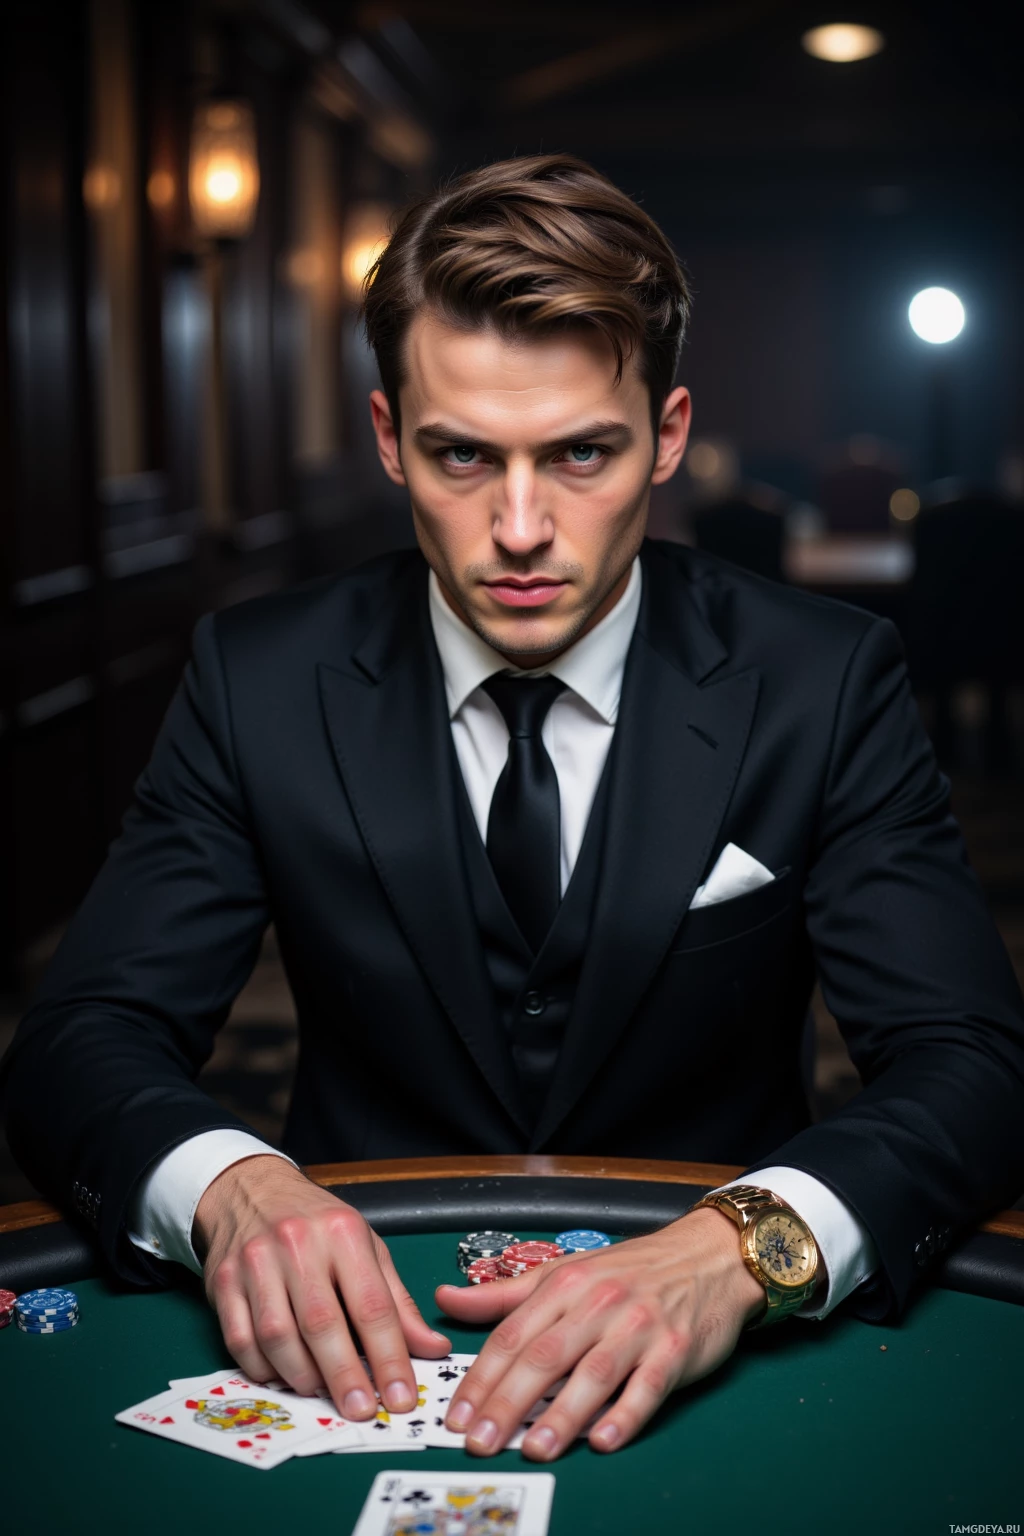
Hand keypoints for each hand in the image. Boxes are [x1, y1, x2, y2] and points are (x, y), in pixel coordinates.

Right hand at [194, 1156, 450, 1421]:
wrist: (252, 1190)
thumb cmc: (318, 1225)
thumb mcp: (367, 1247)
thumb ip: (397, 1302)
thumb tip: (433, 1351)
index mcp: (343, 1233)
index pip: (371, 1305)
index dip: (389, 1358)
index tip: (401, 1398)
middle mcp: (297, 1244)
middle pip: (322, 1324)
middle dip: (345, 1376)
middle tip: (362, 1412)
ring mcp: (254, 1263)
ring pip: (277, 1336)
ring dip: (302, 1376)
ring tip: (322, 1395)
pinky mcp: (222, 1282)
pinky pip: (241, 1340)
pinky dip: (263, 1369)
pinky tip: (283, 1378)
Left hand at [434, 1207, 769, 1458]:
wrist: (706, 1256)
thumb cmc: (631, 1270)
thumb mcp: (565, 1272)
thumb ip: (505, 1294)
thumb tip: (447, 1297)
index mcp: (565, 1285)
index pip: (512, 1335)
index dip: (481, 1377)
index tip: (456, 1415)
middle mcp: (598, 1304)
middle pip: (544, 1356)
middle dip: (507, 1403)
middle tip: (479, 1441)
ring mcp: (638, 1326)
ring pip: (593, 1374)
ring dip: (562, 1415)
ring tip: (534, 1449)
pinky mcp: (674, 1350)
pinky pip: (647, 1386)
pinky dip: (625, 1414)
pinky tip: (604, 1440)